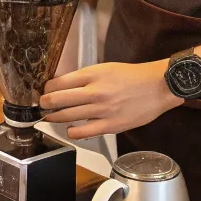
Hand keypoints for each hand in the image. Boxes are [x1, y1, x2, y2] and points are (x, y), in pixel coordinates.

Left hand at [40, 59, 177, 138]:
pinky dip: (72, 131)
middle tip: (42, 106)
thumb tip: (65, 85)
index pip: (59, 82)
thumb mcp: (105, 68)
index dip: (47, 88)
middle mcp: (94, 91)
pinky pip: (83, 132)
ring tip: (51, 117)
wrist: (158, 87)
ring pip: (67, 116)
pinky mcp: (110, 125)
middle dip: (45, 104)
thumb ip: (86, 77)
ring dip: (55, 117)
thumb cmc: (132, 76)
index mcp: (92, 74)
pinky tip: (71, 129)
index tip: (45, 91)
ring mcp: (101, 110)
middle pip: (58, 100)